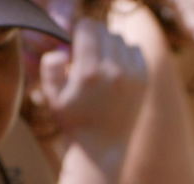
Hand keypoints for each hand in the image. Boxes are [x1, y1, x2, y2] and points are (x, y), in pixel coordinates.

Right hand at [38, 17, 146, 149]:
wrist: (102, 147)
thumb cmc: (74, 122)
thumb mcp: (53, 99)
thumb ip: (50, 69)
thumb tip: (61, 51)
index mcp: (88, 73)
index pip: (86, 27)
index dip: (76, 31)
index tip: (73, 43)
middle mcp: (112, 69)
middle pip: (103, 29)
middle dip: (91, 36)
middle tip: (84, 52)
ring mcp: (132, 73)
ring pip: (119, 37)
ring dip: (107, 44)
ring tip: (98, 62)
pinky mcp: (144, 78)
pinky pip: (134, 48)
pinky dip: (124, 52)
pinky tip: (114, 67)